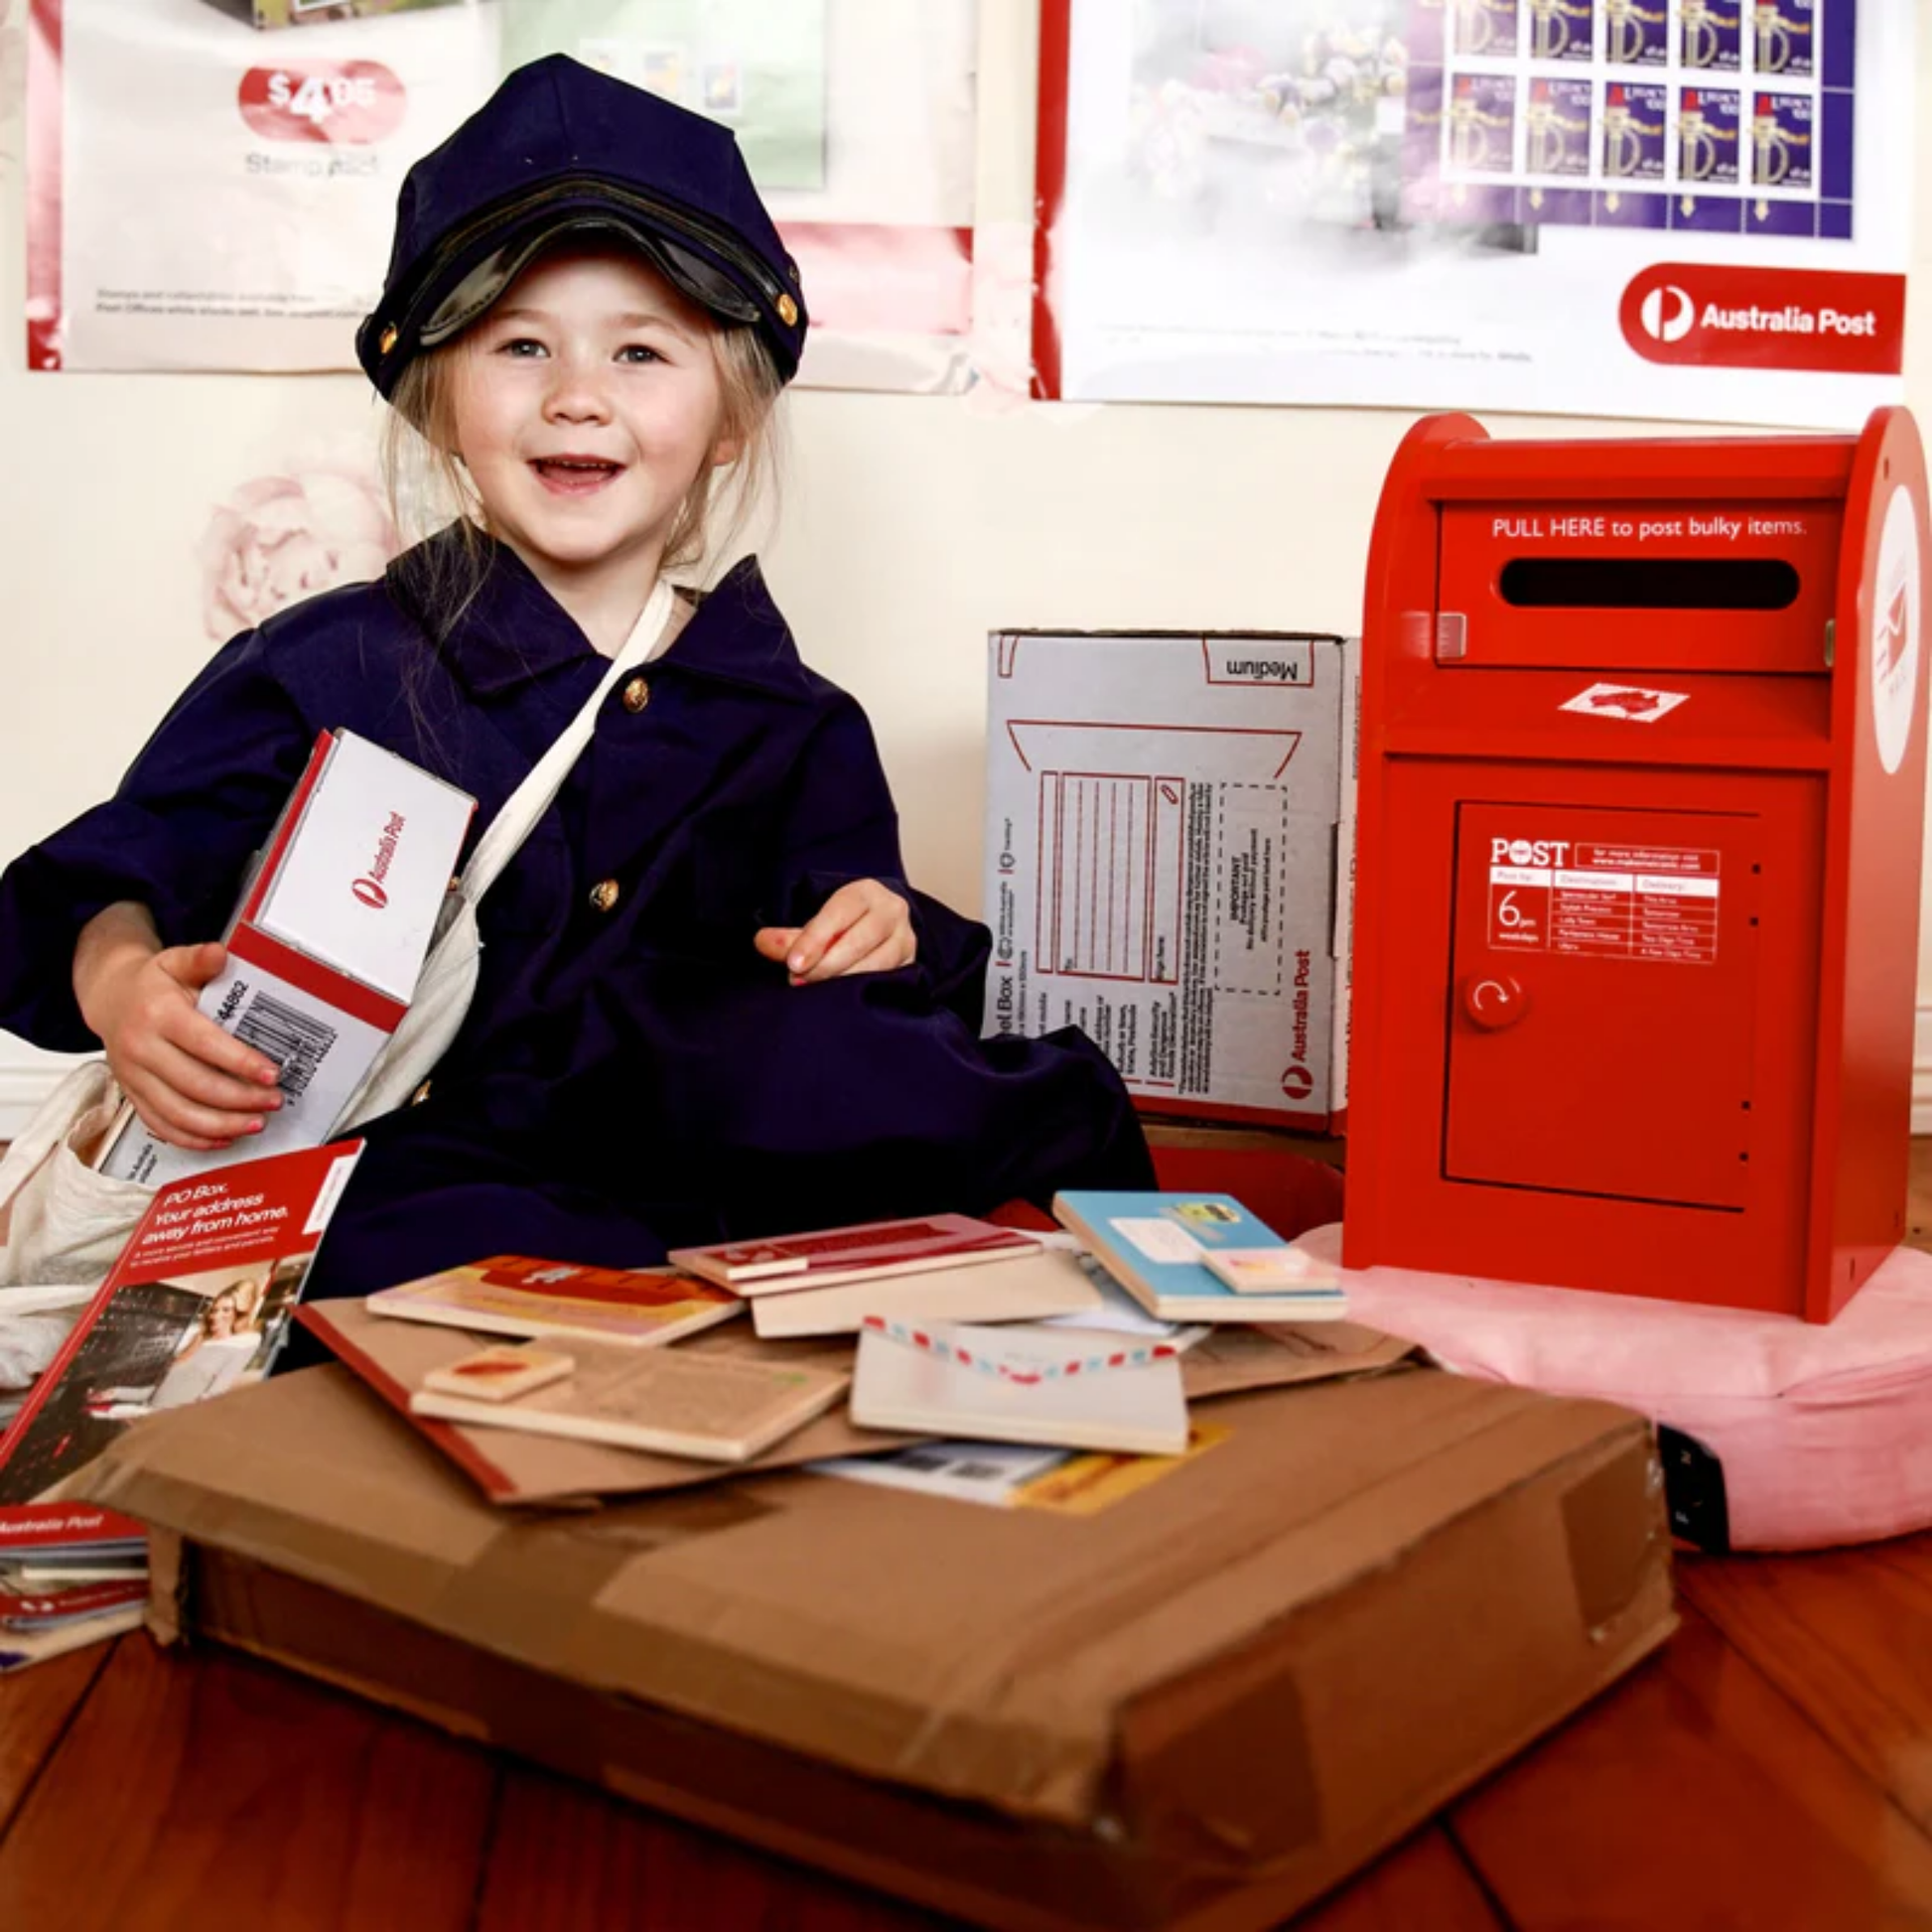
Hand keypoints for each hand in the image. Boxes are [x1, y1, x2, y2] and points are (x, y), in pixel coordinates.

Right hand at [75, 906, 282, 1150]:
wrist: (110, 998)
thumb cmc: (152, 984)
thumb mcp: (174, 962)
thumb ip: (199, 959)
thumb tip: (220, 953)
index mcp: (157, 1014)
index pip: (203, 1044)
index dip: (239, 1062)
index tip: (271, 1074)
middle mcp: (141, 1048)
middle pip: (195, 1084)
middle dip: (240, 1098)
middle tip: (273, 1100)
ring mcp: (133, 1076)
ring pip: (179, 1113)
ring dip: (222, 1124)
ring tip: (256, 1123)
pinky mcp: (132, 1095)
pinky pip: (161, 1126)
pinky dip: (194, 1138)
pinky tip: (224, 1137)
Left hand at [753, 879, 916, 984]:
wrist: (877, 926)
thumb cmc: (842, 922)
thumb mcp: (817, 920)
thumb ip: (791, 934)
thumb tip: (763, 942)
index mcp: (866, 892)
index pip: (840, 912)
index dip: (815, 938)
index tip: (793, 963)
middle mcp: (892, 911)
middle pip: (860, 940)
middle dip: (825, 964)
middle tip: (796, 980)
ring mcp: (905, 939)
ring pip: (876, 965)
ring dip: (841, 981)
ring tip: (812, 990)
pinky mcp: (910, 965)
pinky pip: (886, 981)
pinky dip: (861, 991)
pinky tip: (839, 999)